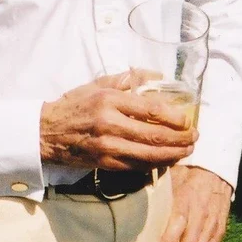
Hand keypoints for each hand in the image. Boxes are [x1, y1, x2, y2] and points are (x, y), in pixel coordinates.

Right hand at [39, 71, 195, 171]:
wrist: (46, 132)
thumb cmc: (75, 104)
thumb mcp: (99, 84)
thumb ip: (129, 79)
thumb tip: (157, 75)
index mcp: (110, 101)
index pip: (152, 111)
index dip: (175, 118)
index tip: (188, 120)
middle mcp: (110, 124)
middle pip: (155, 136)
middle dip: (180, 139)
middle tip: (194, 138)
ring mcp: (108, 147)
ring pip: (149, 156)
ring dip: (173, 155)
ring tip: (187, 151)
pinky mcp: (105, 163)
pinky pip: (137, 167)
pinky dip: (156, 164)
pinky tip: (167, 160)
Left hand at [160, 165, 232, 241]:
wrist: (216, 169)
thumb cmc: (185, 173)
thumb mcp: (170, 175)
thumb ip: (155, 189)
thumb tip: (130, 196)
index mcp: (187, 197)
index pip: (179, 219)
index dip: (171, 237)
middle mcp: (201, 214)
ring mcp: (212, 225)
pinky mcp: (219, 232)